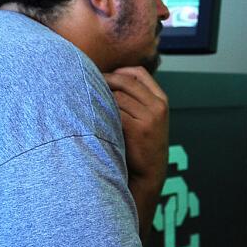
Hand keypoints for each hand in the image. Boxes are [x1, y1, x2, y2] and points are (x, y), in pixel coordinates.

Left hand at [104, 67, 168, 234]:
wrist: (148, 175)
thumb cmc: (141, 146)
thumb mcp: (148, 118)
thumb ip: (136, 99)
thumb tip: (106, 78)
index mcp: (161, 100)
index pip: (138, 73)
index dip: (118, 71)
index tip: (103, 76)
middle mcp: (158, 106)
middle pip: (125, 81)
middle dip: (104, 81)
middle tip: (86, 85)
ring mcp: (150, 118)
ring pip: (117, 96)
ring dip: (100, 99)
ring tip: (88, 105)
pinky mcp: (138, 129)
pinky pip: (113, 111)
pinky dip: (101, 113)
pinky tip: (93, 120)